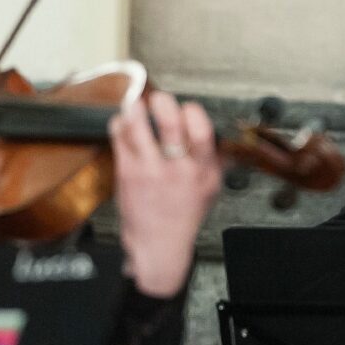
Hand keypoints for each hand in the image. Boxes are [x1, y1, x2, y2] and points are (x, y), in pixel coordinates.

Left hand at [109, 90, 221, 297]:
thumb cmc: (183, 215)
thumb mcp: (210, 189)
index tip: (186, 108)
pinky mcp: (127, 173)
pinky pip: (120, 138)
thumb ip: (217, 162)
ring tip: (135, 106)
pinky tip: (124, 124)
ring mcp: (150, 170)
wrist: (159, 245)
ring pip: (137, 127)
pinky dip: (120, 125)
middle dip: (162, 103)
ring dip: (135, 110)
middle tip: (159, 100)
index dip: (192, 111)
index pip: (202, 131)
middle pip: (170, 124)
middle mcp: (177, 169)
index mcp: (202, 170)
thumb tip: (224, 137)